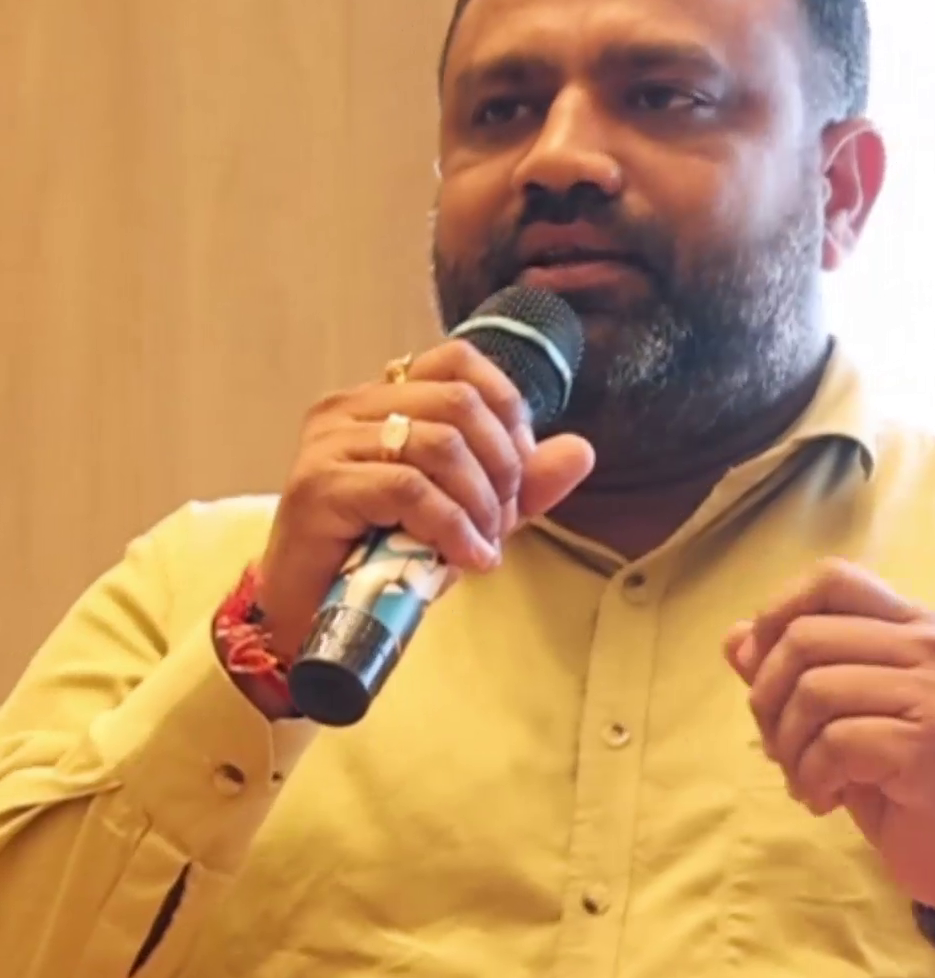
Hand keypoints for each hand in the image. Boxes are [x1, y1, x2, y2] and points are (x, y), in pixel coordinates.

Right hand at [257, 338, 594, 660]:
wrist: (308, 616)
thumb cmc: (380, 560)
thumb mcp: (465, 515)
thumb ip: (519, 484)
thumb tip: (582, 450)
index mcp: (382, 398)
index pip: (458, 360)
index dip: (505, 407)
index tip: (517, 469)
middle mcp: (351, 407)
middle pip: (458, 402)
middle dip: (500, 466)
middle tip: (501, 522)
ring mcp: (330, 443)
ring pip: (439, 444)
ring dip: (479, 503)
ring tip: (482, 545)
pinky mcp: (320, 486)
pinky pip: (409, 489)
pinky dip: (452, 527)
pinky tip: (465, 560)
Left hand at [723, 559, 934, 913]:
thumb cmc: (901, 777)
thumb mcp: (841, 715)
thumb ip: (792, 671)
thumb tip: (733, 639)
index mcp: (914, 625)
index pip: (832, 578)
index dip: (776, 614)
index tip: (759, 669)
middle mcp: (933, 646)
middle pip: (805, 637)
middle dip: (767, 698)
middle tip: (779, 747)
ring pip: (813, 691)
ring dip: (788, 748)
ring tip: (804, 780)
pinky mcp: (931, 744)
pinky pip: (834, 744)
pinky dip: (812, 778)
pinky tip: (825, 801)